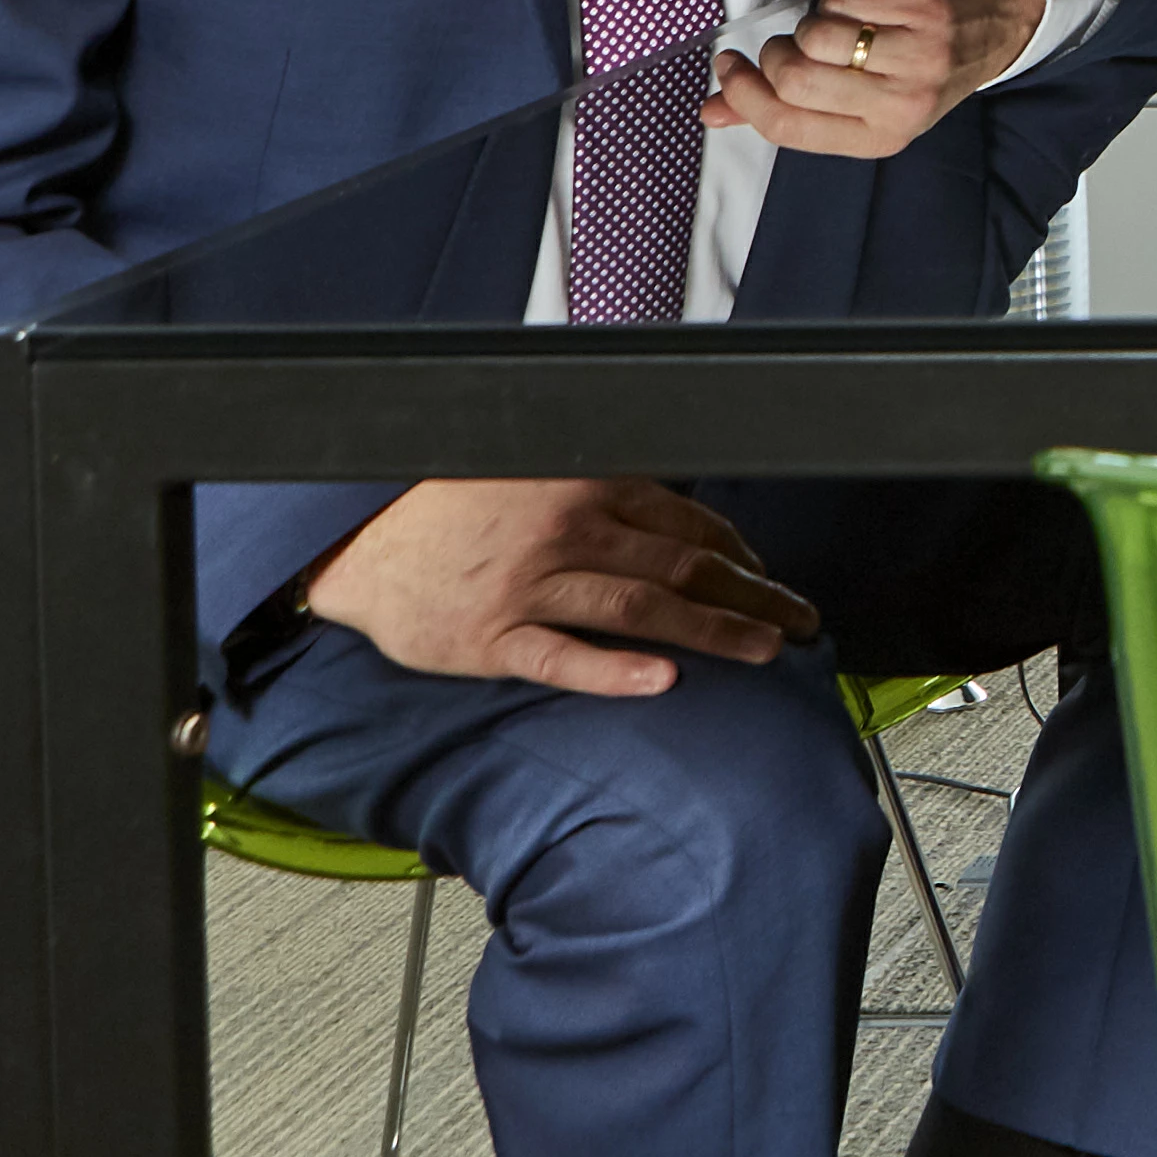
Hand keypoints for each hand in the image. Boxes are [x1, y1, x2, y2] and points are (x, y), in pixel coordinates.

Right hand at [297, 478, 816, 697]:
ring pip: (644, 608)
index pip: (688, 519)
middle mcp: (565, 530)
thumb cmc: (448, 510)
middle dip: (753, 594)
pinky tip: (664, 681)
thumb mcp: (533, 475)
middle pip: (684, 564)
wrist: (356, 542)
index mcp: (582, 483)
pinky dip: (618, 670)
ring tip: (765, 650)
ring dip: (716, 630)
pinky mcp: (492, 639)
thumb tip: (678, 517)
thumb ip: (602, 491)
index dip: (741, 551)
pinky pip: (565, 658)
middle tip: (799, 620)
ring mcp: (529, 587)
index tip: (768, 576)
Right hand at [708, 0, 1050, 155]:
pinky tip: (858, 4)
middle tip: (788, 42)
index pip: (786, 127)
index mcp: (878, 139)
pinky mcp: (924, 12)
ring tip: (831, 24)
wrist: (998, 26)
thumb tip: (712, 112)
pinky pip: (847, 0)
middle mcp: (900, 106)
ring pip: (816, 34)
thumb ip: (788, 110)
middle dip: (775, 54)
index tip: (729, 65)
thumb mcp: (863, 105)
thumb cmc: (917, 69)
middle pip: (794, 79)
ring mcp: (916, 58)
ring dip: (809, 23)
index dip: (744, 95)